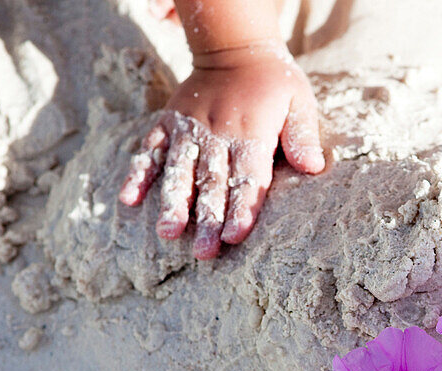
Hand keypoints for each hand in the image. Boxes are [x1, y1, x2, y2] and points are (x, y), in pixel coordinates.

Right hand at [118, 41, 324, 258]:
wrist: (233, 47)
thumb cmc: (273, 83)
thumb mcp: (299, 101)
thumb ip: (302, 136)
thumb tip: (313, 167)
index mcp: (250, 133)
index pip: (247, 177)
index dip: (241, 208)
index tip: (234, 236)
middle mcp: (216, 133)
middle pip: (212, 183)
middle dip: (207, 218)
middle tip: (204, 252)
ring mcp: (188, 128)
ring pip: (179, 170)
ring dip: (173, 202)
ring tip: (168, 231)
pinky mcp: (168, 122)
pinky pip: (150, 149)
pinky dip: (138, 173)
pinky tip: (128, 200)